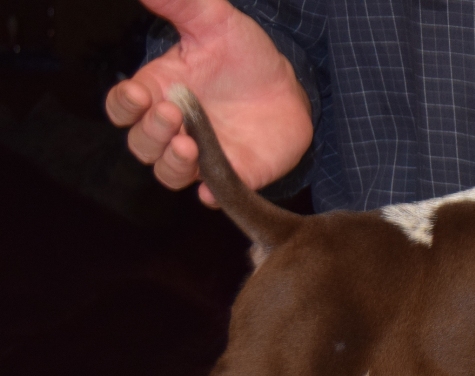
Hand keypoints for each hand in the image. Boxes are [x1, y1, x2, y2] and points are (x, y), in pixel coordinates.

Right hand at [105, 0, 312, 205]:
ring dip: (172, 163)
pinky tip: (208, 191)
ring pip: (169, 172)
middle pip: (141, 144)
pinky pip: (213, 193)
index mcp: (159, 91)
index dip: (123, 105)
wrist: (289, 86)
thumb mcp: (215, 22)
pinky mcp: (233, 175)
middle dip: (151, 132)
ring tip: (188, 146)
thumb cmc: (244, 56)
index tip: (137, 94)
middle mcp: (173, 129)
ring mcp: (201, 156)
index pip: (123, 107)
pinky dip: (209, 195)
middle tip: (173, 115)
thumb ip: (182, 4)